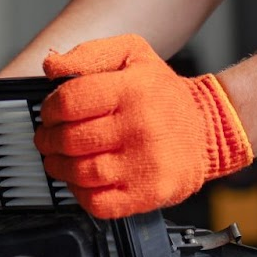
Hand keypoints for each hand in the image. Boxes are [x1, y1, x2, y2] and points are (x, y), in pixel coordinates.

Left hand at [35, 34, 251, 218]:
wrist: (208, 128)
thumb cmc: (162, 93)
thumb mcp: (132, 54)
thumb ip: (89, 54)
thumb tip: (51, 65)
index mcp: (132, 89)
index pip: (69, 101)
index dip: (49, 109)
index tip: (49, 113)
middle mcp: (140, 126)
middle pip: (70, 139)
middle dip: (49, 140)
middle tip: (48, 138)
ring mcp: (146, 164)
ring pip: (81, 173)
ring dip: (60, 167)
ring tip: (59, 159)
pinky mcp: (149, 193)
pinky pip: (99, 203)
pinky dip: (80, 194)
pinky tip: (82, 180)